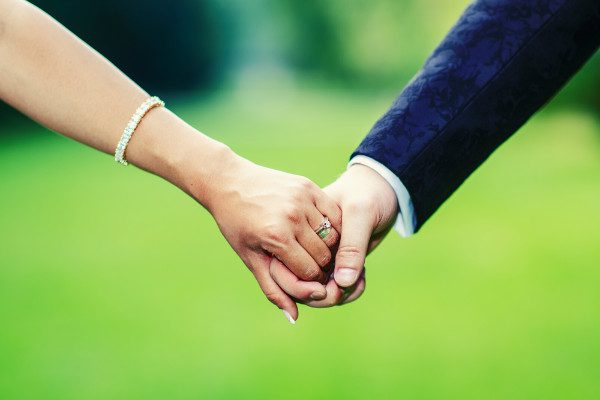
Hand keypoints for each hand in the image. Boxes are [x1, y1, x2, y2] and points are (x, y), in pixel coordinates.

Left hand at [201, 151, 341, 319]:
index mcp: (276, 237)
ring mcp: (302, 199)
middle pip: (324, 255)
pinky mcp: (308, 186)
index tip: (305, 279)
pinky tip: (320, 231)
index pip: (309, 271)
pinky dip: (332, 226)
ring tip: (316, 249)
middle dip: (320, 266)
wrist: (229, 183)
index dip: (309, 280)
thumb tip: (293, 318)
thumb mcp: (250, 258)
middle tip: (314, 266)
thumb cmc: (236, 224)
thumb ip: (273, 288)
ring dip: (327, 246)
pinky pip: (333, 214)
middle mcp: (292, 217)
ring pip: (332, 235)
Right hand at [269, 163, 397, 308]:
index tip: (335, 289)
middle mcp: (302, 243)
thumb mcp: (361, 213)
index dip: (304, 288)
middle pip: (298, 286)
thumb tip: (343, 282)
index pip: (288, 269)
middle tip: (348, 290)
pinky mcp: (333, 261)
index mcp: (297, 227)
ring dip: (337, 294)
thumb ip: (352, 246)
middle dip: (323, 296)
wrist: (382, 187)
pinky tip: (361, 281)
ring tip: (359, 283)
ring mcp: (317, 253)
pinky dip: (347, 290)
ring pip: (315, 289)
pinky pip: (333, 285)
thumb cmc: (368, 192)